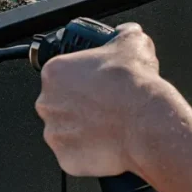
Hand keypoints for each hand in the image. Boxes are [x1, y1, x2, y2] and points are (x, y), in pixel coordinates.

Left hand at [35, 23, 174, 176]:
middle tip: (103, 108)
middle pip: (59, 105)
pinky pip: (74, 157)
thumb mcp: (132, 42)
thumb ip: (124, 33)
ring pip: (65, 132)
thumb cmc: (134, 85)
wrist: (145, 122)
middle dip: (79, 108)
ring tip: (108, 127)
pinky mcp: (65, 159)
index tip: (96, 87)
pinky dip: (88, 153)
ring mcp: (54, 133)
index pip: (61, 77)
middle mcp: (46, 102)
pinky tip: (107, 144)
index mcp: (54, 72)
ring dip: (82, 131)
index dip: (81, 82)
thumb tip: (128, 32)